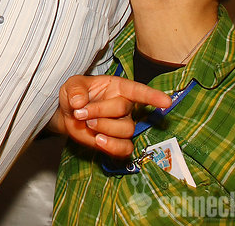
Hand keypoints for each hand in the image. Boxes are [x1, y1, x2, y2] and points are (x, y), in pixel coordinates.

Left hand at [50, 74, 171, 157]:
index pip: (138, 91)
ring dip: (104, 128)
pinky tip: (99, 140)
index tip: (166, 102)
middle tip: (81, 113)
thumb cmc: (75, 95)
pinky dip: (112, 146)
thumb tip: (79, 102)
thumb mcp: (72, 85)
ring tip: (87, 123)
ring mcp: (123, 125)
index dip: (152, 96)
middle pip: (124, 110)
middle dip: (100, 112)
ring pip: (126, 130)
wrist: (68, 114)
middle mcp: (125, 106)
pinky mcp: (117, 142)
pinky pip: (125, 149)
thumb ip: (76, 90)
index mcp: (118, 88)